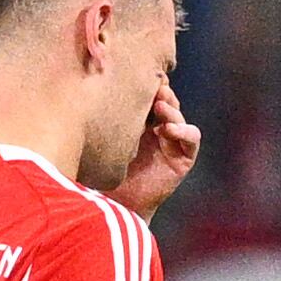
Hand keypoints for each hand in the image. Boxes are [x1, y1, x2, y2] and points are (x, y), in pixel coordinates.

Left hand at [114, 79, 203, 218]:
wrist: (117, 205)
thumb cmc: (103, 173)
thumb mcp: (103, 141)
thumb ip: (104, 121)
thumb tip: (88, 90)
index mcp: (137, 121)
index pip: (147, 96)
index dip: (146, 85)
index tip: (135, 76)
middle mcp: (156, 129)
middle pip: (165, 101)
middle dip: (160, 92)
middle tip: (152, 85)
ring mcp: (172, 142)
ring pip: (178, 116)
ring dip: (171, 108)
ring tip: (159, 105)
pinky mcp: (183, 158)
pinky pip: (192, 138)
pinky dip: (183, 130)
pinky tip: (168, 129)